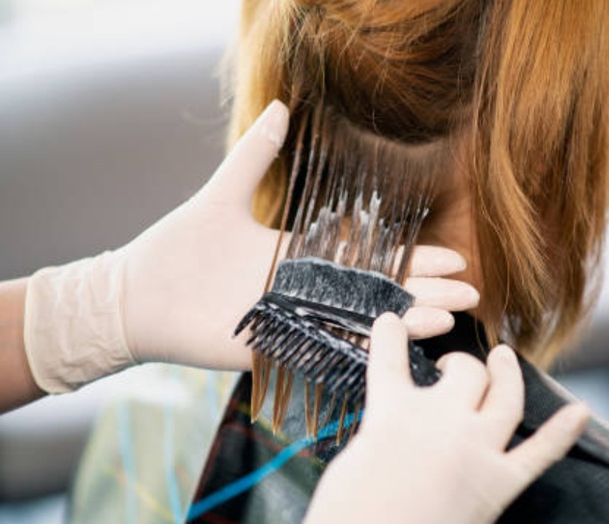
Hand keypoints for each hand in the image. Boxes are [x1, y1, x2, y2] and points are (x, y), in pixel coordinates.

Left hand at [23, 101, 478, 391]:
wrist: (136, 294)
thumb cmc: (177, 246)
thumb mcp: (223, 193)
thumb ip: (255, 154)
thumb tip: (282, 108)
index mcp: (298, 257)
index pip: (368, 258)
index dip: (411, 258)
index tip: (453, 255)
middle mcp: (303, 291)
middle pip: (377, 292)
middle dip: (426, 293)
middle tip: (472, 293)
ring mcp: (292, 320)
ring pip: (362, 322)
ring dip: (408, 320)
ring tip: (453, 318)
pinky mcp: (274, 347)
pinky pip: (328, 349)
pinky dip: (365, 346)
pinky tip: (401, 344)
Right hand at [304, 313, 589, 523]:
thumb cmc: (349, 509)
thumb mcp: (353, 454)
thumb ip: (382, 426)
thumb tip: (400, 421)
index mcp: (393, 410)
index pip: (389, 355)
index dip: (390, 333)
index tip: (392, 321)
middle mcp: (441, 420)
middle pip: (465, 372)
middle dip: (459, 365)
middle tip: (450, 370)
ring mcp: (475, 450)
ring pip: (505, 397)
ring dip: (508, 374)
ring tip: (506, 359)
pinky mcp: (499, 484)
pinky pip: (540, 454)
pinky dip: (562, 433)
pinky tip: (580, 412)